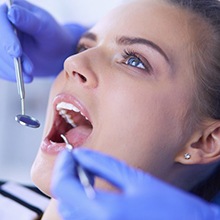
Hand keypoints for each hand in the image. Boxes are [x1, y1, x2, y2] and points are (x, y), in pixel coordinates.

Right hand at [0, 0, 85, 81]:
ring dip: (10, 69)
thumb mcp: (46, 28)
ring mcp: (1, 40)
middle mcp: (3, 24)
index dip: (6, 38)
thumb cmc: (54, 37)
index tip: (16, 53)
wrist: (56, 53)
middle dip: (10, 58)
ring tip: (29, 77)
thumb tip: (11, 12)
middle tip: (28, 70)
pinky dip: (8, 74)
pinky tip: (21, 78)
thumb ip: (30, 21)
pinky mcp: (2, 55)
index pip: (1, 21)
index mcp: (11, 9)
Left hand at [52, 148, 219, 219]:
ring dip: (72, 188)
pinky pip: (80, 218)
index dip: (62, 165)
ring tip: (86, 172)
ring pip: (69, 210)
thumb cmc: (169, 207)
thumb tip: (81, 154)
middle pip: (63, 199)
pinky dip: (80, 201)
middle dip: (66, 175)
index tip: (69, 153)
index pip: (63, 186)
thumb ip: (104, 165)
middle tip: (78, 159)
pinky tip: (93, 189)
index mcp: (104, 211)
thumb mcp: (136, 180)